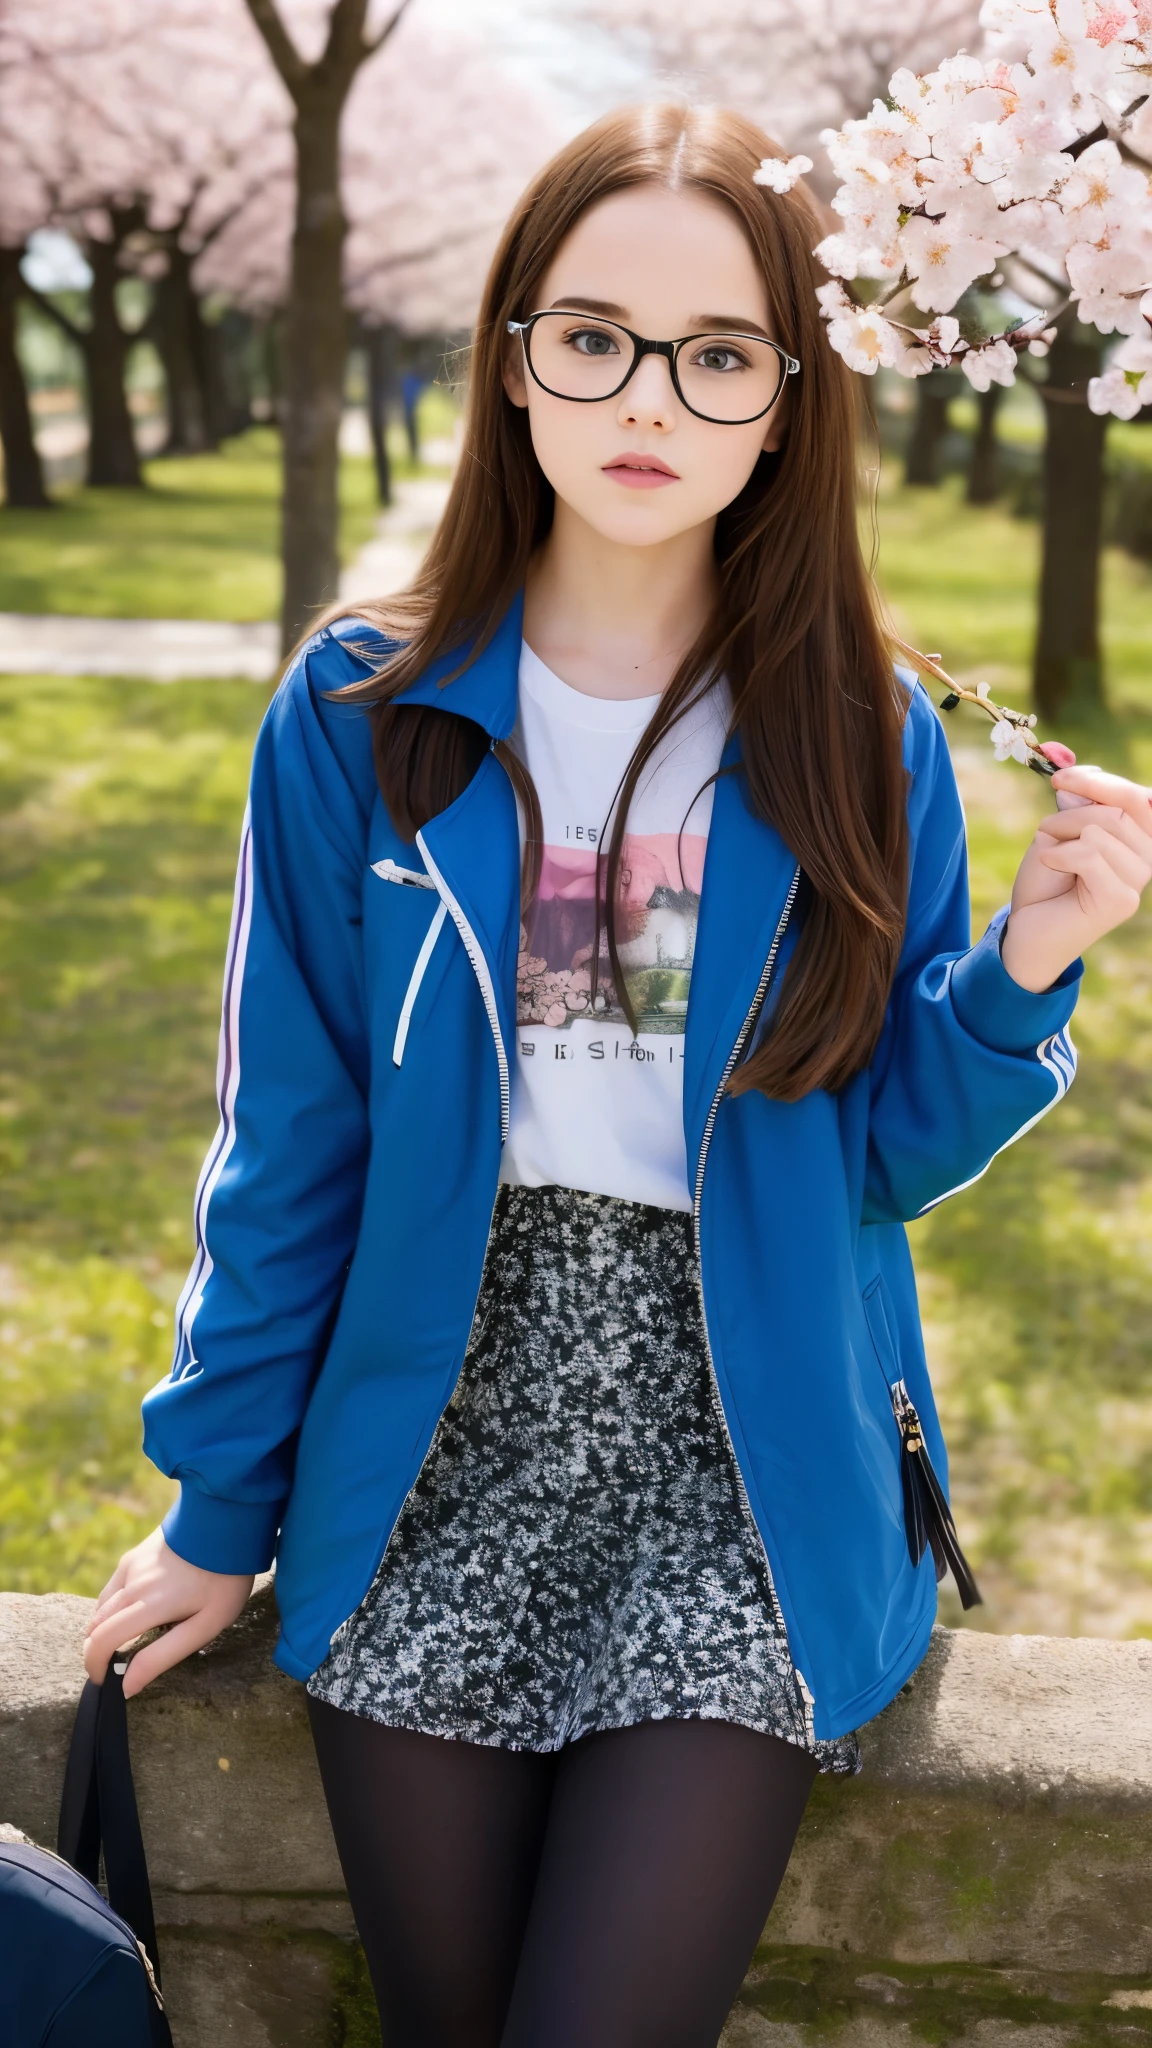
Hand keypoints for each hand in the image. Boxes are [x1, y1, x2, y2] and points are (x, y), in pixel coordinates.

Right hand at [83, 1527, 253, 1698]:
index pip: (103, 1642)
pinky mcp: (133, 1555)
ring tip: (123, 1643)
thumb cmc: (223, 1578)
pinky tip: (133, 1612)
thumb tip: (128, 1686)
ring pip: (101, 1607)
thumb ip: (163, 1656)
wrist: (228, 1522)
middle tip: (112, 1667)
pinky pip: (111, 1588)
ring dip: (103, 1629)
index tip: (104, 1683)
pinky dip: (112, 1607)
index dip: (95, 1667)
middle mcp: (132, 1583)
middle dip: (96, 1652)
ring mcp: (130, 1566)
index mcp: (149, 1604)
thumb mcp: (205, 1625)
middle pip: (96, 1626)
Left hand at [1001, 764, 1151, 992]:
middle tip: (1045, 827)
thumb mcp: (1058, 833)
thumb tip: (1088, 776)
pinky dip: (1058, 853)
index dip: (1102, 783)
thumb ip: (1078, 806)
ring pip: (1102, 829)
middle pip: (1122, 809)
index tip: (1060, 778)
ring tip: (1048, 855)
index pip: (1139, 798)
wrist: (1027, 932)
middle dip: (1073, 809)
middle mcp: (1148, 859)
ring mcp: (1138, 882)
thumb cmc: (1046, 882)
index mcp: (1140, 839)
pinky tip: (1048, 862)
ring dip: (1061, 832)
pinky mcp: (1121, 900)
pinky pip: (1090, 854)